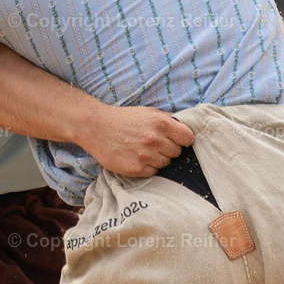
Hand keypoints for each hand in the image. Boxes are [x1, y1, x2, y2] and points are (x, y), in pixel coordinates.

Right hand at [76, 105, 194, 176]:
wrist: (96, 127)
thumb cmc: (123, 119)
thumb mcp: (148, 112)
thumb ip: (167, 119)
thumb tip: (185, 126)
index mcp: (161, 123)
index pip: (188, 138)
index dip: (182, 139)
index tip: (176, 140)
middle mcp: (155, 139)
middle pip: (177, 152)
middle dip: (169, 148)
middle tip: (153, 143)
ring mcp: (146, 155)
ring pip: (166, 163)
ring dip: (158, 159)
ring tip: (143, 150)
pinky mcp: (137, 169)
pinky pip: (154, 172)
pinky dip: (148, 167)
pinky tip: (137, 158)